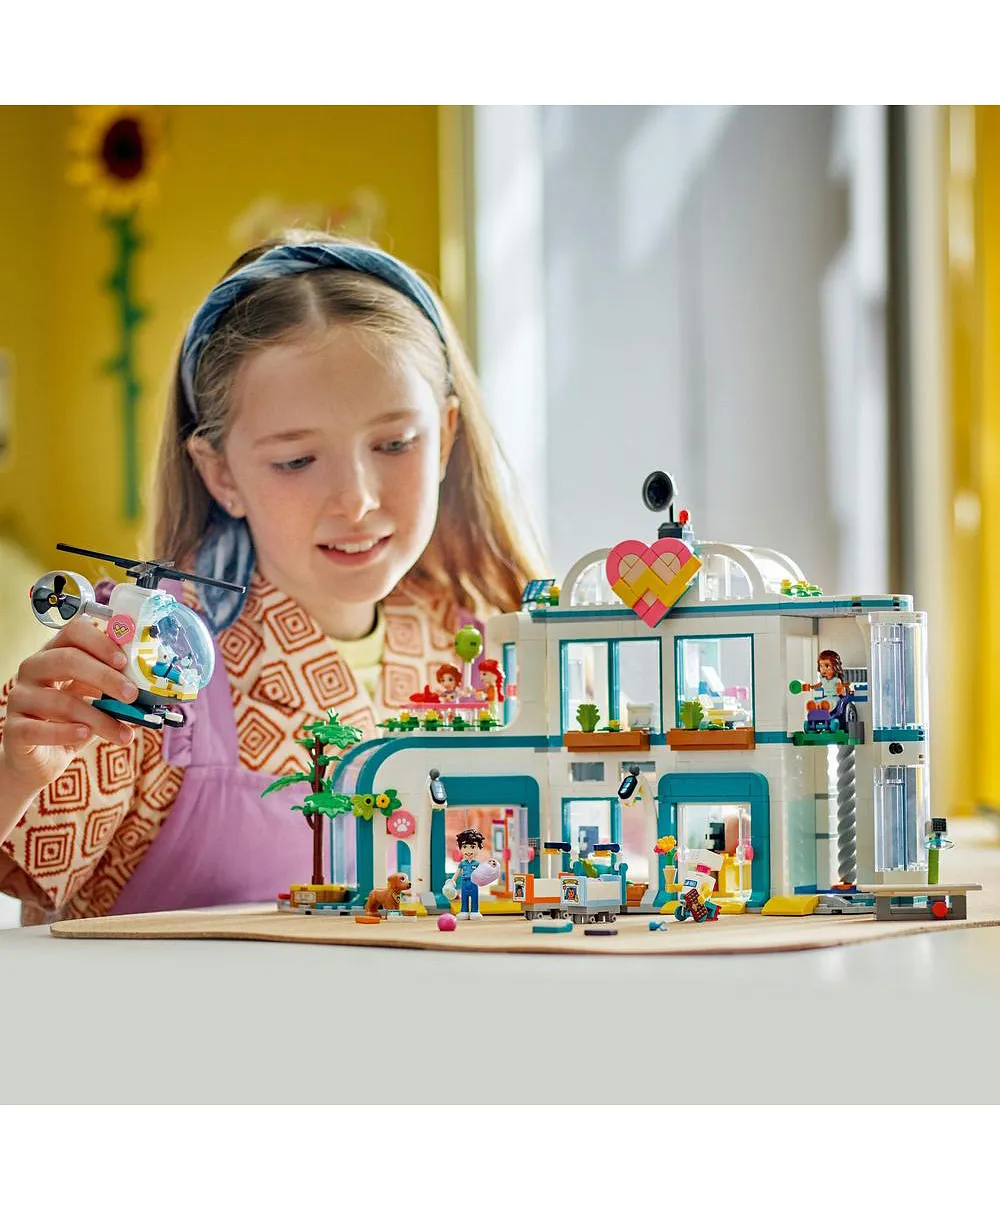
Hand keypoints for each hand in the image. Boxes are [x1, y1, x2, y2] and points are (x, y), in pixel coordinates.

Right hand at [0, 616, 137, 799]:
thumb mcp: (96, 700)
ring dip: (99, 718)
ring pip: (60, 700)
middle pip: (66, 659)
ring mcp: (19, 697)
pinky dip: (66, 732)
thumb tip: (151, 687)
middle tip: (132, 696)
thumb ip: (116, 689)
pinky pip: (39, 728)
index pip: (73, 631)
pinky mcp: (14, 728)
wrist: (40, 759)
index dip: (100, 642)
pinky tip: (86, 735)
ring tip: (124, 734)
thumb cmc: (72, 721)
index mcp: (55, 653)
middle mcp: (33, 669)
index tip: (125, 661)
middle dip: (106, 677)